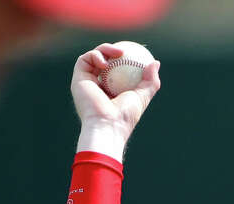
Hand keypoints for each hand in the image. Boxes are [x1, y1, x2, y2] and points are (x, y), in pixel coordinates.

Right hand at [71, 43, 160, 158]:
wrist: (107, 124)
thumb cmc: (125, 115)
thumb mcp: (143, 96)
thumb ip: (150, 81)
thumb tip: (156, 62)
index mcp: (111, 90)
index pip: (117, 69)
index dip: (124, 58)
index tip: (134, 53)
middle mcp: (97, 85)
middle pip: (104, 61)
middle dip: (112, 50)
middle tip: (124, 50)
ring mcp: (87, 82)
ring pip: (94, 57)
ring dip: (105, 49)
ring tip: (118, 53)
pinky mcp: (78, 79)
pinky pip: (85, 59)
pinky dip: (95, 55)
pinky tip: (106, 62)